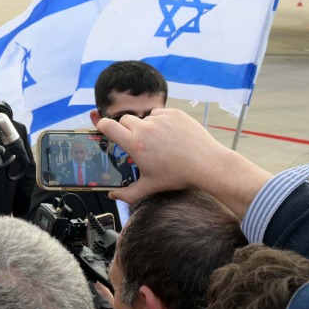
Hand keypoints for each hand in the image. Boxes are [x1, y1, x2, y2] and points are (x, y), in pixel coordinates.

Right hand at [96, 109, 271, 217]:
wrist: (206, 163)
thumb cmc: (177, 175)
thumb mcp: (150, 186)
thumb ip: (128, 194)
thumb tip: (112, 196)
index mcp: (135, 144)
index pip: (108, 126)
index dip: (102, 125)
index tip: (103, 128)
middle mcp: (145, 127)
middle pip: (125, 120)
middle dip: (126, 129)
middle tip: (137, 142)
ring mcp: (160, 118)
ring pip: (145, 118)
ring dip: (146, 127)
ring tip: (159, 142)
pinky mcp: (174, 113)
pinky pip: (160, 113)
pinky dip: (161, 121)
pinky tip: (170, 135)